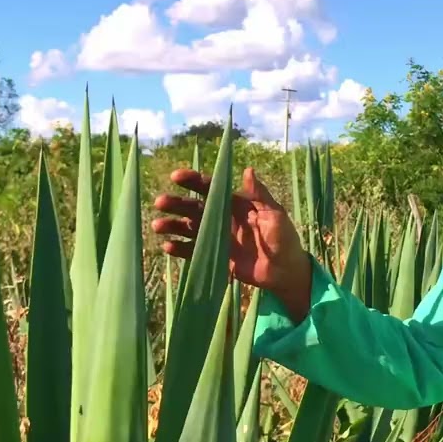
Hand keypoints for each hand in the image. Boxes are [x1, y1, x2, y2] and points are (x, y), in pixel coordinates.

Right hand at [151, 167, 311, 315]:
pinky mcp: (215, 257)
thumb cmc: (284, 239)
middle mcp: (222, 218)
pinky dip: (180, 249)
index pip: (211, 189)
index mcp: (235, 204)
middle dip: (177, 204)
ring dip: (173, 226)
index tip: (176, 176)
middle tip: (159, 202)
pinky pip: (193, 251)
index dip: (194, 181)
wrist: (286, 271)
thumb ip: (260, 195)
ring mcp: (217, 238)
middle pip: (195, 208)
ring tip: (157, 226)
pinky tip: (167, 247)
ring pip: (190, 228)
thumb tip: (248, 170)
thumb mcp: (275, 215)